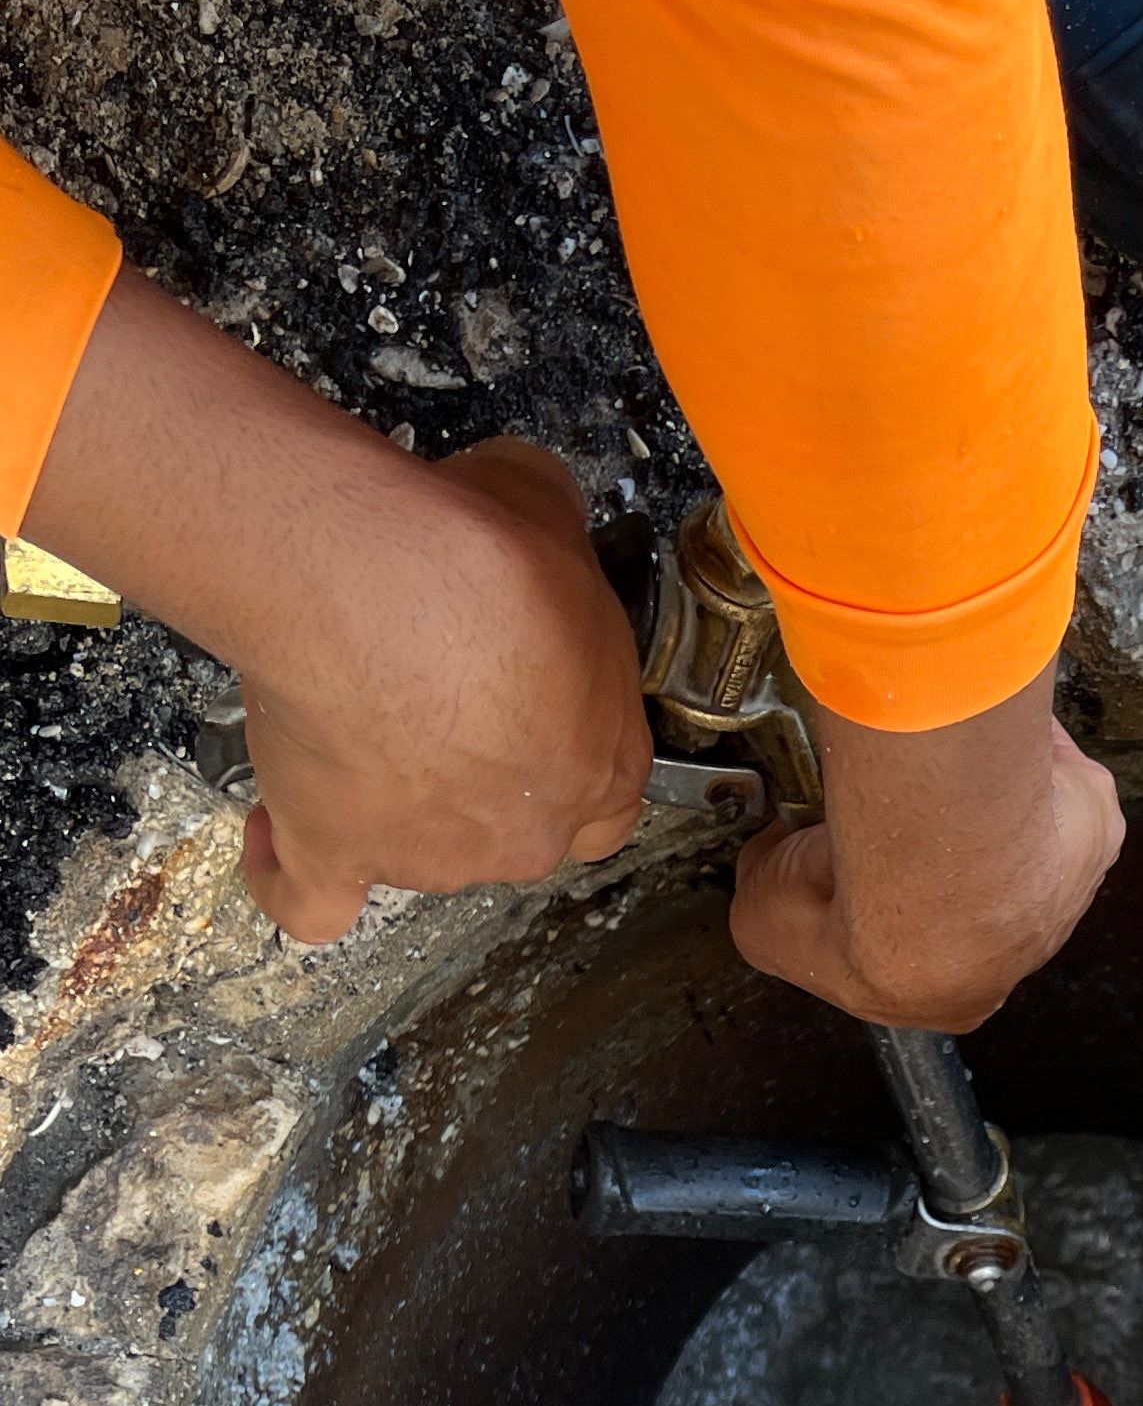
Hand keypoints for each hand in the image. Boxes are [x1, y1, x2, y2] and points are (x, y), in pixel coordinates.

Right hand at [27, 265, 650, 946]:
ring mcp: (428, 857)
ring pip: (415, 853)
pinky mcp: (334, 853)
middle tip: (430, 692)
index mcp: (600, 768)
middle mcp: (522, 835)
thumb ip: (553, 541)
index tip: (529, 710)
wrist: (382, 588)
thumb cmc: (480, 560)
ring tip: (350, 714)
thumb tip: (526, 506)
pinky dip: (287, 873)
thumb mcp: (553, 515)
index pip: (601, 798)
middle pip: (508, 831)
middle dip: (475, 774)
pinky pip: (309, 899)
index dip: (558, 752)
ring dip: (388, 800)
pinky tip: (278, 835)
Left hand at [729, 674, 1122, 1028]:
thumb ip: (766, 890)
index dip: (884, 902)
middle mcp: (1018, 945)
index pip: (919, 951)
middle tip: (896, 797)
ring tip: (935, 757)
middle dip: (936, 836)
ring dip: (981, 792)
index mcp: (952, 996)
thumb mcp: (765, 924)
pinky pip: (1051, 768)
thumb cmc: (873, 919)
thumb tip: (767, 850)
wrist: (941, 874)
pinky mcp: (1087, 818)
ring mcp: (1061, 882)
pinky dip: (1018, 746)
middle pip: (973, 880)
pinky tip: (978, 729)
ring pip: (1019, 824)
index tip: (860, 858)